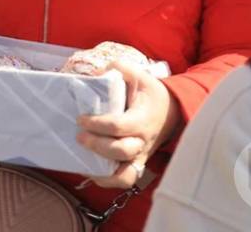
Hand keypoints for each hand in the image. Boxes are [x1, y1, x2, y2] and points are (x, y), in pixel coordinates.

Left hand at [76, 61, 181, 188]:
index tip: (81, 118)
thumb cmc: (148, 93)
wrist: (170, 111)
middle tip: (79, 135)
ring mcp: (140, 155)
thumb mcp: (136, 74)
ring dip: (102, 171)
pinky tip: (90, 169)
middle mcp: (142, 141)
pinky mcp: (136, 164)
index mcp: (142, 119)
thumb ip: (117, 69)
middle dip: (97, 145)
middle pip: (121, 151)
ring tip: (83, 159)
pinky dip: (107, 180)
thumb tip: (95, 75)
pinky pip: (124, 180)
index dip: (97, 124)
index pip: (119, 126)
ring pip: (125, 175)